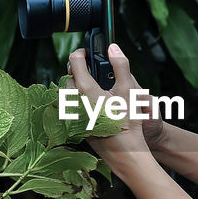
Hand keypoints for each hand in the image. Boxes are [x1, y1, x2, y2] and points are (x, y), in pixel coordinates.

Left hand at [67, 44, 155, 159]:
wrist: (124, 150)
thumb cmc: (127, 121)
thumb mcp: (128, 89)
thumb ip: (121, 65)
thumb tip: (113, 48)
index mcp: (85, 89)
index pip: (74, 61)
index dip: (82, 52)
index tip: (87, 51)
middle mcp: (74, 100)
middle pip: (69, 77)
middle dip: (78, 69)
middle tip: (90, 68)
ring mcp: (73, 114)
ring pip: (68, 92)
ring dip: (77, 85)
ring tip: (93, 85)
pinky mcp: (75, 124)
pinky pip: (72, 106)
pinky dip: (78, 100)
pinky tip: (93, 104)